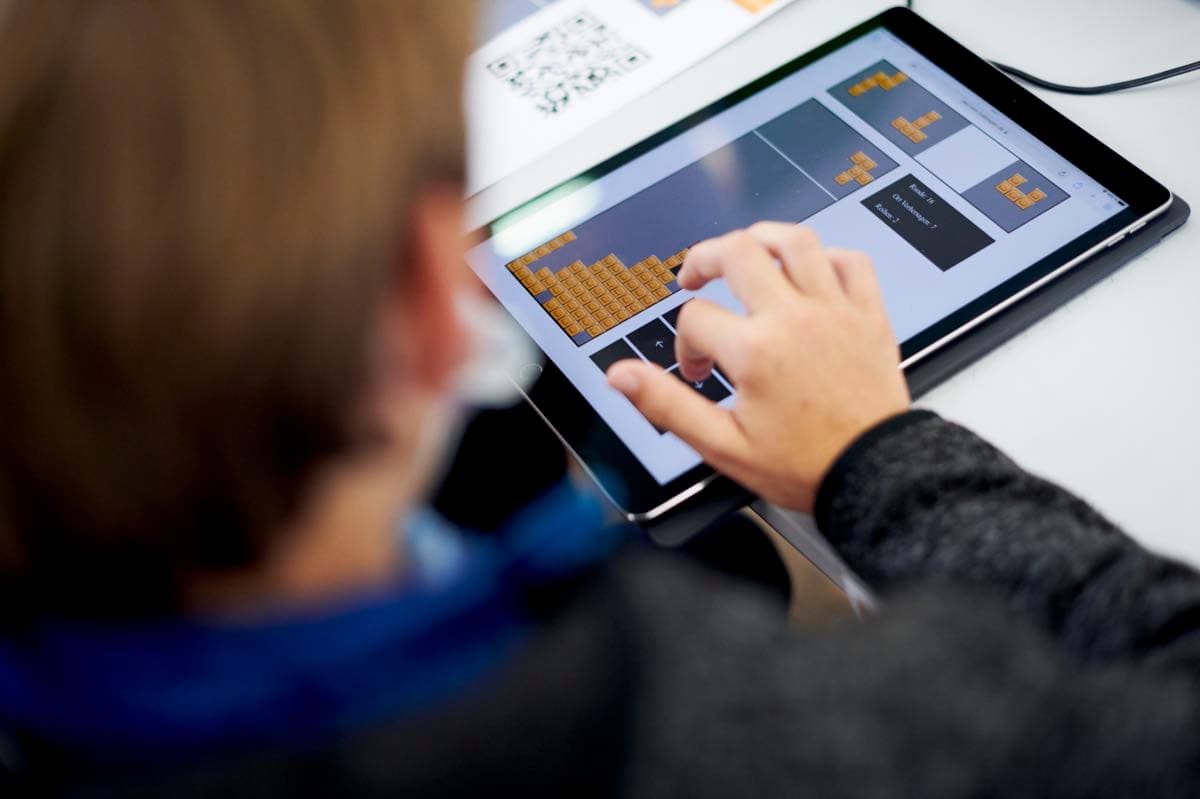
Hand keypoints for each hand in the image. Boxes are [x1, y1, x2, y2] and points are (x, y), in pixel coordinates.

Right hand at [606, 223, 910, 512]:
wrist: (875, 475)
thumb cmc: (805, 465)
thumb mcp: (723, 445)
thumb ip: (667, 404)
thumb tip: (620, 377)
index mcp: (756, 351)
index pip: (696, 318)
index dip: (685, 344)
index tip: (699, 372)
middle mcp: (795, 319)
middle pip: (738, 252)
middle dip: (705, 258)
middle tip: (694, 276)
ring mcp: (835, 311)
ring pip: (795, 240)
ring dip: (761, 238)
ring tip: (744, 253)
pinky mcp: (868, 315)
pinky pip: (849, 261)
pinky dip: (825, 257)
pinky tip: (808, 274)